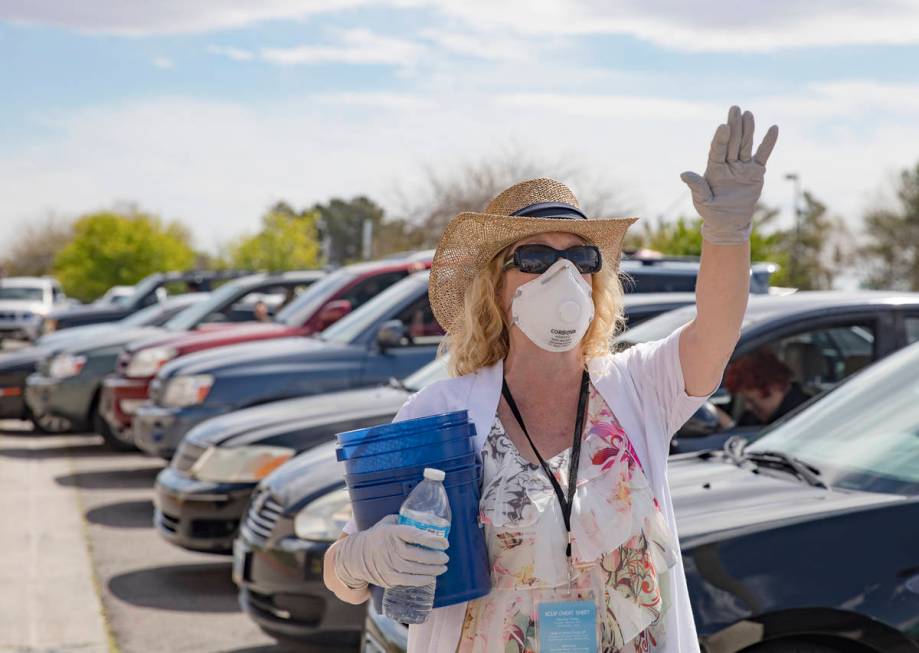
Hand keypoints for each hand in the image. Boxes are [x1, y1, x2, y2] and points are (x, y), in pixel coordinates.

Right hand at [332, 514, 448, 589]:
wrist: (357, 556)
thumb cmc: (378, 536)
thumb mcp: (388, 522)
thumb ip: (405, 520)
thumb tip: (426, 520)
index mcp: (393, 532)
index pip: (416, 535)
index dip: (432, 540)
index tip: (445, 543)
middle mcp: (392, 549)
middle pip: (419, 555)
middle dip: (436, 557)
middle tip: (446, 557)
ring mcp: (390, 565)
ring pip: (417, 569)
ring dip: (433, 569)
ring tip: (443, 567)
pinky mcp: (390, 578)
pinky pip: (410, 580)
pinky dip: (423, 579)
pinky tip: (432, 576)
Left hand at [680, 105, 778, 243]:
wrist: (729, 223)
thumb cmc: (711, 212)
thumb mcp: (702, 201)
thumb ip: (697, 187)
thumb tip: (684, 174)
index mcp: (713, 169)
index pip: (717, 151)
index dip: (720, 139)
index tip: (723, 127)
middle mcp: (728, 164)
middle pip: (732, 143)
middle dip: (734, 127)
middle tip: (734, 109)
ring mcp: (742, 166)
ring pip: (746, 145)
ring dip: (748, 130)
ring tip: (749, 114)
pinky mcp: (756, 171)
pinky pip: (763, 154)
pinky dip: (768, 143)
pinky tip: (773, 129)